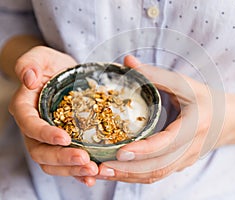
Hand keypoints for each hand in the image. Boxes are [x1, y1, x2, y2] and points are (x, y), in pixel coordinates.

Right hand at [9, 46, 97, 185]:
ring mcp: (48, 139)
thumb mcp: (41, 57)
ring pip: (53, 162)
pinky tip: (92, 177)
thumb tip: (28, 79)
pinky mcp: (64, 144)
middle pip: (41, 151)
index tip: (64, 138)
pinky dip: (78, 172)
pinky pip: (66, 163)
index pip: (30, 126)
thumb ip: (30, 63)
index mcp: (26, 109)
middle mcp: (35, 128)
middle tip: (85, 160)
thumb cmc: (52, 65)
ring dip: (72, 170)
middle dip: (62, 159)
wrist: (66, 74)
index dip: (44, 134)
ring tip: (93, 171)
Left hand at [81, 55, 222, 183]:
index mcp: (195, 125)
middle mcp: (191, 148)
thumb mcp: (185, 84)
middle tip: (100, 168)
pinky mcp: (180, 164)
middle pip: (158, 168)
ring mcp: (186, 160)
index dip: (143, 150)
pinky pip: (157, 174)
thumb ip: (155, 74)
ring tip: (103, 173)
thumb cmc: (206, 99)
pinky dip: (136, 176)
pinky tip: (118, 171)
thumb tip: (127, 62)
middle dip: (128, 170)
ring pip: (156, 175)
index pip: (167, 143)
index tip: (120, 152)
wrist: (228, 120)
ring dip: (128, 177)